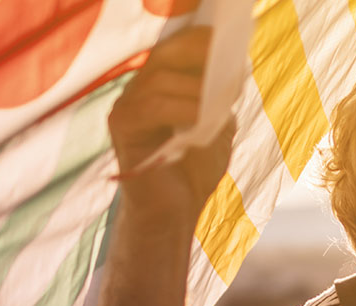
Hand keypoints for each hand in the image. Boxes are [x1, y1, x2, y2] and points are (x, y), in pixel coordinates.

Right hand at [107, 27, 232, 229]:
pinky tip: (203, 119)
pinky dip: (183, 109)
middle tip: (229, 66)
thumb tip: (234, 72)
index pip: (174, 47)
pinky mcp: (122, 127)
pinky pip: (153, 106)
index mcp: (159, 85)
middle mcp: (137, 90)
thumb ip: (220, 101)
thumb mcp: (217, 128)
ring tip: (222, 100)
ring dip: (197, 88)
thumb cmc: (194, 172)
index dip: (201, 41)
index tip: (232, 46)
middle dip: (199, 55)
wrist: (174, 213)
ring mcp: (125, 106)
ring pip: (160, 81)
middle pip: (164, 54)